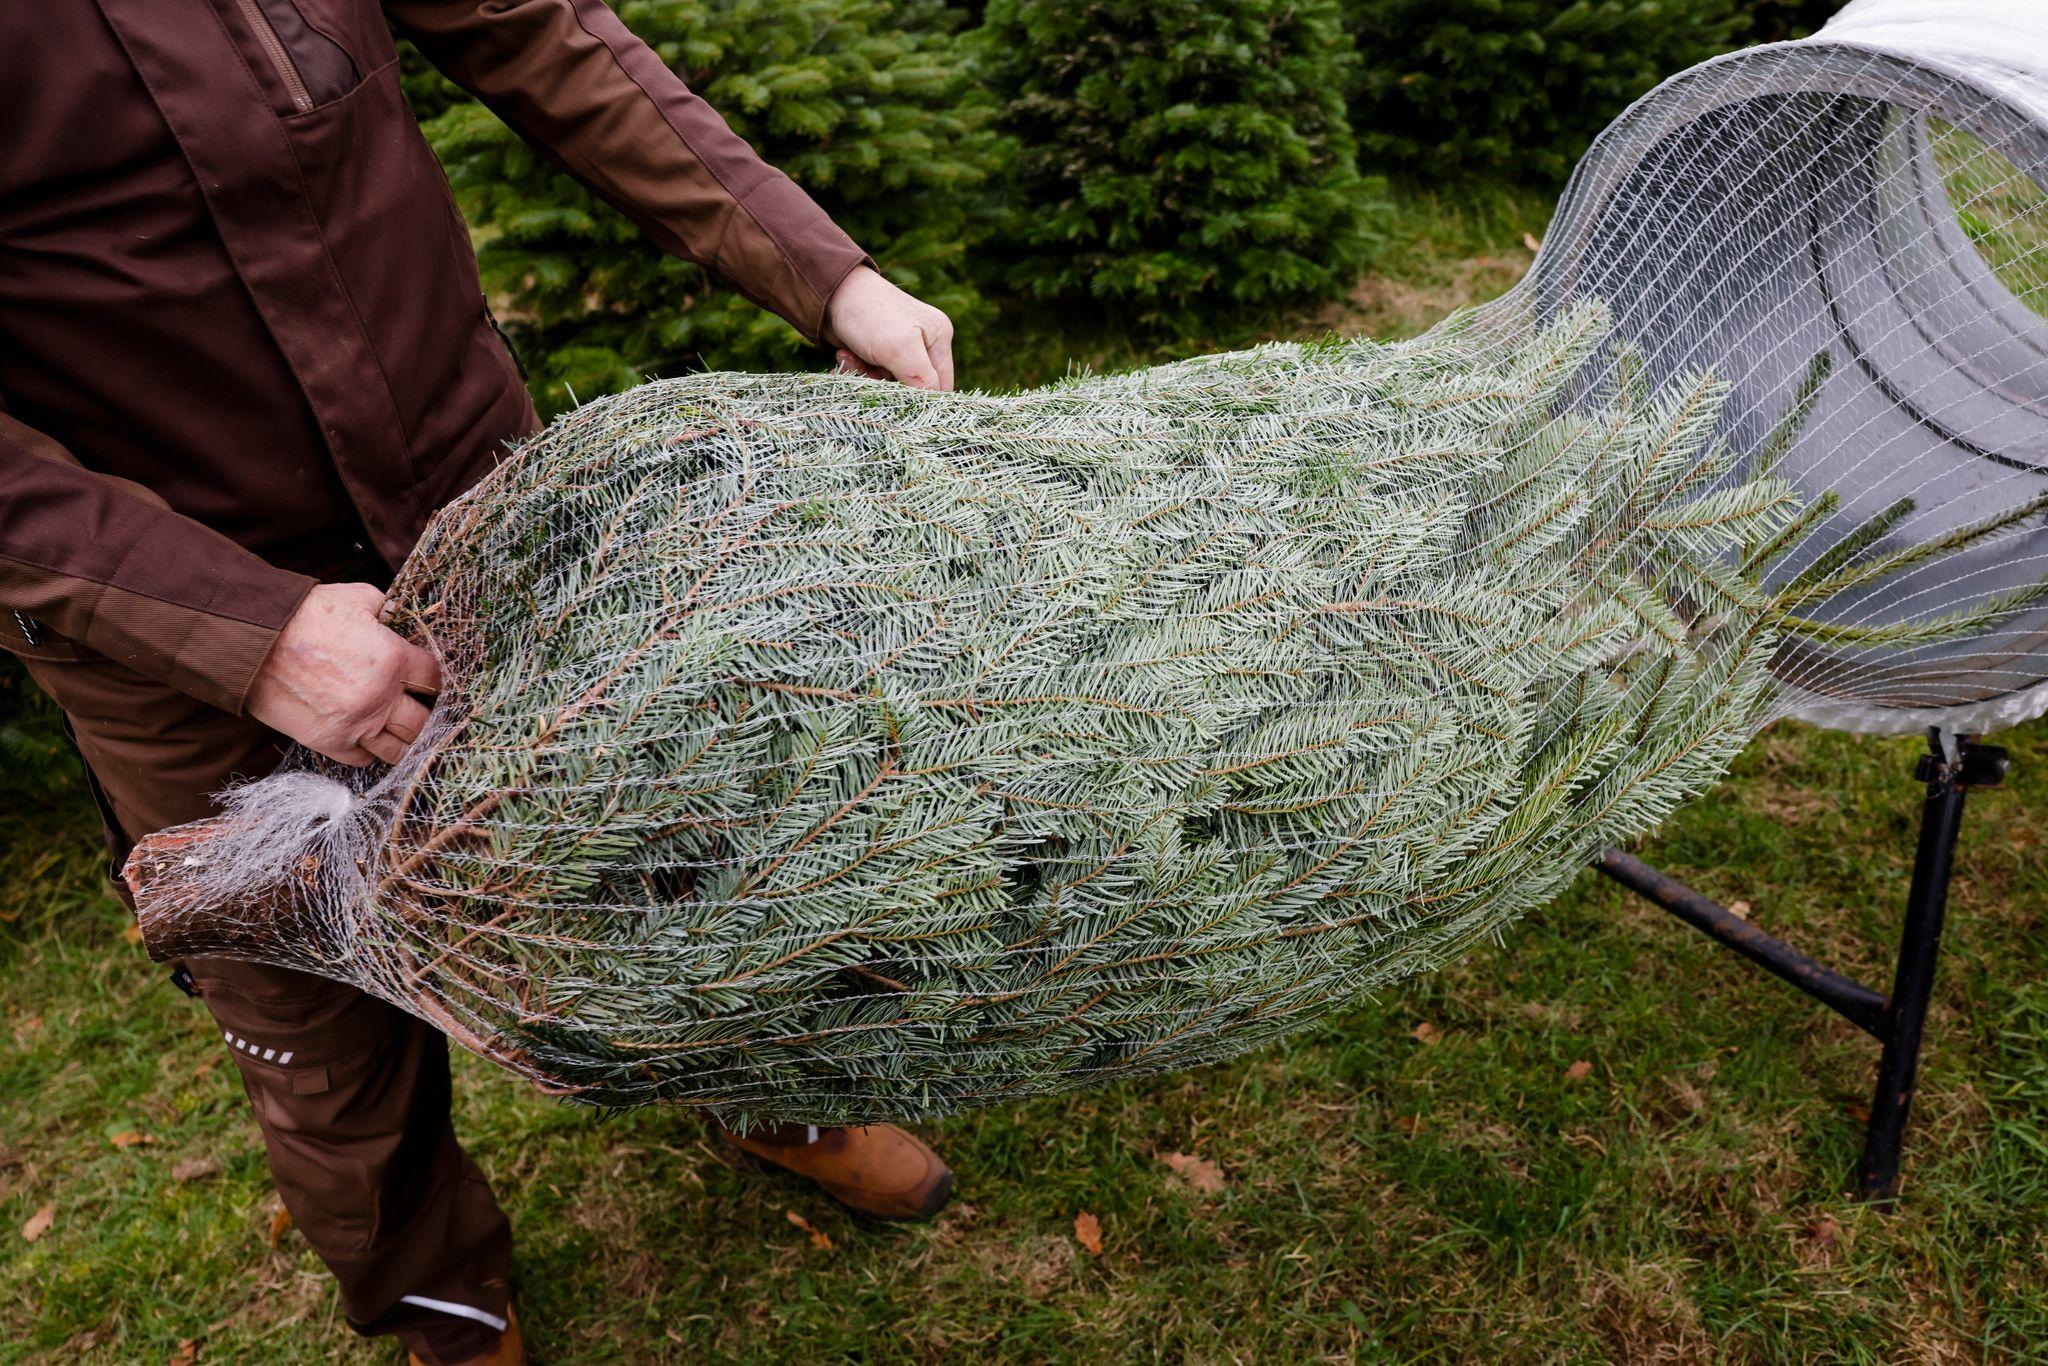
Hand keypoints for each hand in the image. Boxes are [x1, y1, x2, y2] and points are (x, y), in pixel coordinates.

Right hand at [247, 583, 441, 766]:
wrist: (252, 641)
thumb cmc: (303, 615)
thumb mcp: (357, 598)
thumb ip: (387, 611)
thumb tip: (398, 618)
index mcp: (393, 659)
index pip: (433, 679)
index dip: (431, 678)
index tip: (424, 678)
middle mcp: (381, 697)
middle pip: (423, 720)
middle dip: (422, 712)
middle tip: (414, 706)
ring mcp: (356, 724)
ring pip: (399, 748)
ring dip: (401, 738)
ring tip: (394, 726)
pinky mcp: (329, 741)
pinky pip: (364, 759)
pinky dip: (369, 750)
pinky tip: (366, 736)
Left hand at [824, 266, 954, 389]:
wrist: (829, 292)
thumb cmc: (869, 314)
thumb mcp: (900, 348)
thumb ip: (921, 378)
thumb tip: (930, 403)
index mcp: (939, 337)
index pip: (942, 385)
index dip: (922, 399)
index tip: (897, 398)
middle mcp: (924, 342)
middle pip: (914, 387)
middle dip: (888, 385)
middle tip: (867, 371)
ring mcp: (900, 347)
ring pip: (890, 383)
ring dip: (867, 377)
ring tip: (851, 358)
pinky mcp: (878, 350)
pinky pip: (872, 374)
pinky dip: (857, 371)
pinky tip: (846, 356)